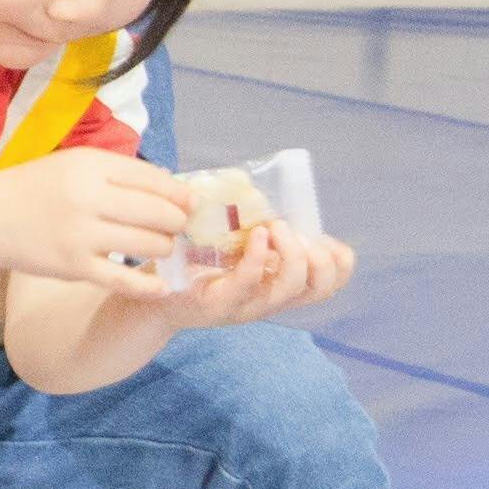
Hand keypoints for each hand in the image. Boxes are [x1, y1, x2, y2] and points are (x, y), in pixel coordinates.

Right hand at [0, 155, 195, 294]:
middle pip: (157, 212)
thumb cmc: (38, 188)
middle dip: (176, 223)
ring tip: (161, 247)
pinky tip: (161, 287)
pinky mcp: (74, 267)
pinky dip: (148, 285)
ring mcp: (81, 234)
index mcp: (91, 166)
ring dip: (164, 248)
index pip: (152, 179)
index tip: (192, 204)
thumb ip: (119, 172)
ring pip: (147, 244)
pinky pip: (123, 279)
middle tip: (178, 228)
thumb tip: (172, 188)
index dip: (179, 193)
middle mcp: (88, 197)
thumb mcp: (76, 164)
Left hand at [147, 217, 358, 331]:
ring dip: (291, 253)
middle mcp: (270, 298)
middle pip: (320, 287)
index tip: (321, 237)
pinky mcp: (218, 304)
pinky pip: (248, 284)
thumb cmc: (192, 263)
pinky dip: (256, 258)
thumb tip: (255, 183)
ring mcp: (246, 305)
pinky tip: (255, 236)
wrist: (149, 294)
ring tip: (274, 228)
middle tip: (293, 231)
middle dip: (320, 256)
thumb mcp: (230, 242)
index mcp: (279, 283)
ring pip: (289, 289)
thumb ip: (250, 223)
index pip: (330, 282)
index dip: (339, 260)